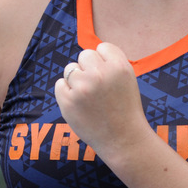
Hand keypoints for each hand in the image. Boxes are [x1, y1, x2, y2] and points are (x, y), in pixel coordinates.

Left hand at [54, 42, 149, 158]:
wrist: (123, 140)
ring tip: (89, 97)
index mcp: (119, 67)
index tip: (108, 76)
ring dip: (76, 80)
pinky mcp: (68, 102)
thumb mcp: (128, 79)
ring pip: (70, 69)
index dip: (104, 61)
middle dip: (89, 68)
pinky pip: (59, 85)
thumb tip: (88, 54)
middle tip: (97, 87)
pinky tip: (79, 104)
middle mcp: (100, 74)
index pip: (102, 47)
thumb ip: (110, 63)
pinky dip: (66, 92)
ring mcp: (82, 88)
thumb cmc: (125, 108)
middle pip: (85, 55)